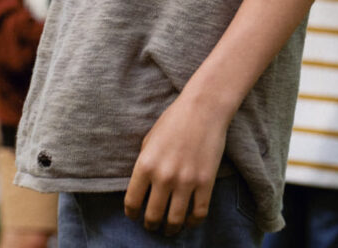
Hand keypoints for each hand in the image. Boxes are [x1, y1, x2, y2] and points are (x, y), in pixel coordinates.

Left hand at [123, 91, 230, 235]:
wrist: (204, 108)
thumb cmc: (174, 120)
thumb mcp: (149, 140)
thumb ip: (144, 164)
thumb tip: (142, 187)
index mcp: (145, 165)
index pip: (132, 202)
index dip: (132, 214)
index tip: (134, 216)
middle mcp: (163, 177)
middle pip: (152, 216)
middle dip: (150, 225)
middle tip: (152, 226)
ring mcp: (186, 181)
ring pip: (175, 220)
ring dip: (171, 229)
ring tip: (170, 230)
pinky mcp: (205, 182)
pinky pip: (198, 213)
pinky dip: (193, 222)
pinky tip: (189, 221)